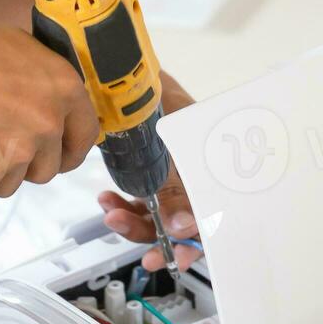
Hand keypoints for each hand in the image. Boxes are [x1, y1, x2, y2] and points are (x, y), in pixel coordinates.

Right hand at [0, 8, 98, 207]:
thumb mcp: (13, 46)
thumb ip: (39, 80)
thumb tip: (47, 98)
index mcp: (62, 88)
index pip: (84, 136)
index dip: (67, 148)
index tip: (57, 154)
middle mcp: (46, 124)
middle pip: (46, 168)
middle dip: (21, 163)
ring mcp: (16, 154)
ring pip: (9, 183)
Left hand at [99, 73, 202, 271]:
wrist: (122, 69)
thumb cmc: (154, 90)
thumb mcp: (168, 141)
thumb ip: (175, 186)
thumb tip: (180, 226)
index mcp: (212, 165)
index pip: (214, 216)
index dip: (195, 241)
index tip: (173, 252)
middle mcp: (195, 172)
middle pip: (185, 224)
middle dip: (162, 241)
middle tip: (145, 254)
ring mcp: (172, 173)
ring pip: (159, 217)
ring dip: (135, 223)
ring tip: (112, 213)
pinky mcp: (150, 170)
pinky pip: (140, 202)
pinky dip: (122, 206)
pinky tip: (108, 198)